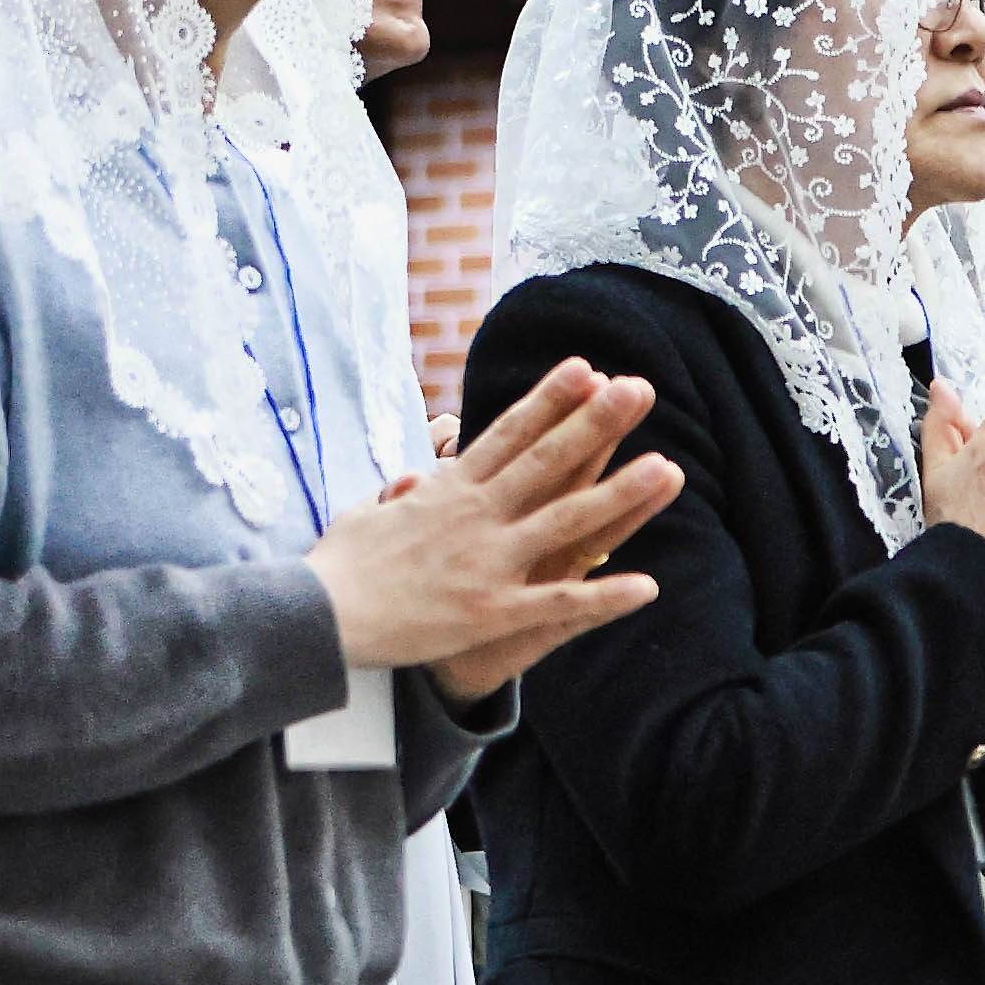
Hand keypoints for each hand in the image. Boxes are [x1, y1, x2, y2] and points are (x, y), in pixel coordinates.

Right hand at [318, 359, 679, 695]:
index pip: (508, 434)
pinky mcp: (490, 612)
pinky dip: (603, 595)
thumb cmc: (340, 566)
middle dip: (596, 423)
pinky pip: (558, 603)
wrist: (316, 615)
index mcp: (448, 489)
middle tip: (640, 390)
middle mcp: (474, 515)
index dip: (550, 400)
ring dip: (619, 495)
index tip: (586, 369)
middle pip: (547, 461)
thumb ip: (402, 494)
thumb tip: (417, 477)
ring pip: (564, 521)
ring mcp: (486, 562)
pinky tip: (648, 587)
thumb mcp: (368, 514)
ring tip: (668, 470)